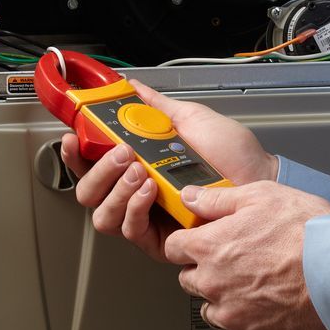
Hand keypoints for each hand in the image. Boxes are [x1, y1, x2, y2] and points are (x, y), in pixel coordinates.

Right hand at [61, 79, 277, 260]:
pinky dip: (135, 208)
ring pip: (103, 215)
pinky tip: (149, 190)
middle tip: (122, 152)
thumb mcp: (189, 119)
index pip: (91, 165)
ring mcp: (147, 218)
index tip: (73, 137)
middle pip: (89, 193)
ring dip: (116, 189)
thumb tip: (134, 88)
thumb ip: (156, 106)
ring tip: (140, 169)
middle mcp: (136, 194)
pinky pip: (131, 230)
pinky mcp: (162, 241)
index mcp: (137, 165)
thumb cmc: (231, 154)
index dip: (75, 154)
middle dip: (99, 171)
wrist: (257, 177)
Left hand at [164, 181, 329, 329]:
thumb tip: (190, 197)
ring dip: (223, 300)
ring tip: (253, 286)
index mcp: (210, 247)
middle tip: (236, 262)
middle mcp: (213, 283)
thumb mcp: (262, 196)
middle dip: (206, 270)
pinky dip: (243, 327)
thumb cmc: (307, 233)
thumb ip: (218, 199)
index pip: (174, 248)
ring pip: (209, 310)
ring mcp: (230, 314)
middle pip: (188, 280)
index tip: (201, 243)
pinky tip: (262, 311)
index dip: (188, 242)